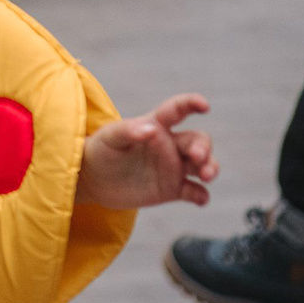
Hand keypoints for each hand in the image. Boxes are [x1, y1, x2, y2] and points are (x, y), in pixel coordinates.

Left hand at [76, 93, 216, 207]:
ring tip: (206, 176)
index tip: (204, 106)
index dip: (192, 104)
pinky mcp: (172, 189)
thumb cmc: (101, 150)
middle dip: (203, 147)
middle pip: (198, 141)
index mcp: (156, 124)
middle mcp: (170, 144)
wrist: (93, 180)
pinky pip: (193, 191)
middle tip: (197, 157)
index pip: (178, 110)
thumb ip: (129, 131)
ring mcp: (173, 167)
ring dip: (210, 168)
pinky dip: (201, 195)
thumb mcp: (109, 137)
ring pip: (202, 165)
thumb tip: (151, 129)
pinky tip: (201, 199)